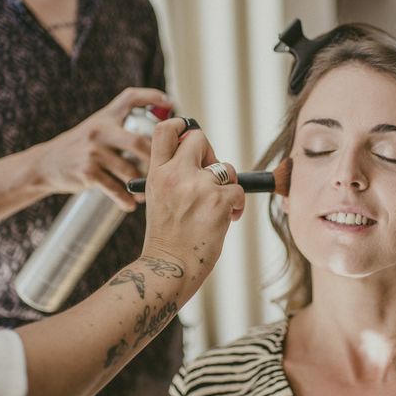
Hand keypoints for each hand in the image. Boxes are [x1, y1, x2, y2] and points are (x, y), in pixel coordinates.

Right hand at [33, 87, 171, 210]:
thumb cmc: (80, 147)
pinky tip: (131, 204)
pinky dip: (126, 199)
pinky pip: (116, 189)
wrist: (45, 164)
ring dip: (143, 185)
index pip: (130, 98)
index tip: (170, 102)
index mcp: (106, 117)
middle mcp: (100, 131)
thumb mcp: (97, 128)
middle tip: (167, 169)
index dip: (151, 95)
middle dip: (156, 158)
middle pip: (139, 142)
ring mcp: (93, 152)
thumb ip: (122, 127)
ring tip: (148, 192)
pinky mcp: (88, 173)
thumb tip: (160, 136)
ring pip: (130, 170)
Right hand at [141, 118, 244, 296]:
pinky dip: (237, 206)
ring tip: (219, 207)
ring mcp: (197, 187)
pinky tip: (227, 220)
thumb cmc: (166, 240)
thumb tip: (203, 162)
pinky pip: (238, 192)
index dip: (181, 127)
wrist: (168, 269)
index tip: (189, 138)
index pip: (166, 130)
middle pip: (199, 138)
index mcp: (156, 173)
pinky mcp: (218, 201)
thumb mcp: (158, 199)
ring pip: (225, 168)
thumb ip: (173, 177)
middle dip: (210, 154)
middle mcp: (175, 174)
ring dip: (228, 185)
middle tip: (210, 177)